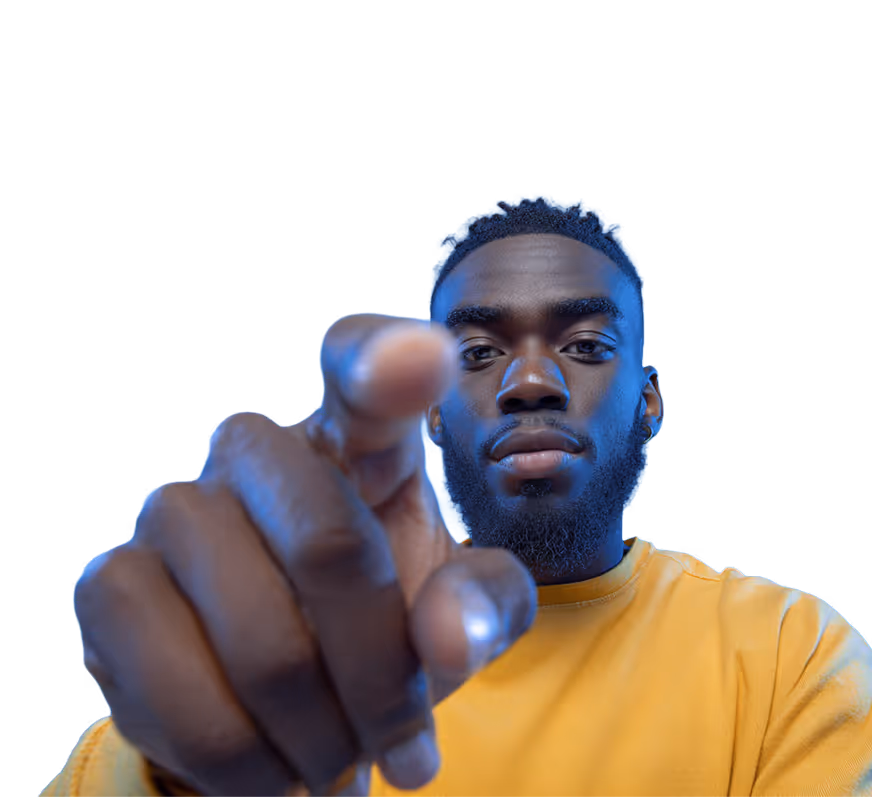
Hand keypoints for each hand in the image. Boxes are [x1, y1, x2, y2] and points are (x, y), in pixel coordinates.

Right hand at [73, 313, 537, 796]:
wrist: (279, 678)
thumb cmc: (382, 616)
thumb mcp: (459, 607)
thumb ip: (484, 604)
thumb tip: (446, 641)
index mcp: (355, 432)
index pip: (361, 362)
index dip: (389, 359)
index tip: (422, 360)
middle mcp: (255, 448)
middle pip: (330, 549)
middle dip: (380, 682)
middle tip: (404, 751)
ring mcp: (172, 507)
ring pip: (263, 643)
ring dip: (319, 736)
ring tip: (339, 759)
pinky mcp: (109, 583)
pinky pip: (177, 690)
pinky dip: (240, 759)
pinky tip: (268, 765)